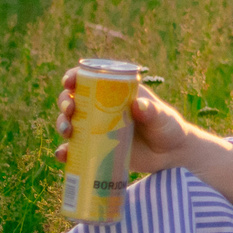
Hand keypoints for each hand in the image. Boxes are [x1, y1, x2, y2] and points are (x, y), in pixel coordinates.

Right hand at [54, 65, 196, 174]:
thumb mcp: (163, 118)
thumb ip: (153, 112)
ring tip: (67, 132)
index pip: (91, 79)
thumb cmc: (168, 128)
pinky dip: (65, 152)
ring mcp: (97, 129)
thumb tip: (137, 106)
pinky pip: (75, 149)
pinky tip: (63, 155)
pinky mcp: (96, 149)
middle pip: (74, 99)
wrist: (170, 155)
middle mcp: (102, 108)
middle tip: (69, 110)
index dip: (75, 77)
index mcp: (117, 93)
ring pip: (70, 122)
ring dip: (62, 124)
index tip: (69, 82)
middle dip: (65, 102)